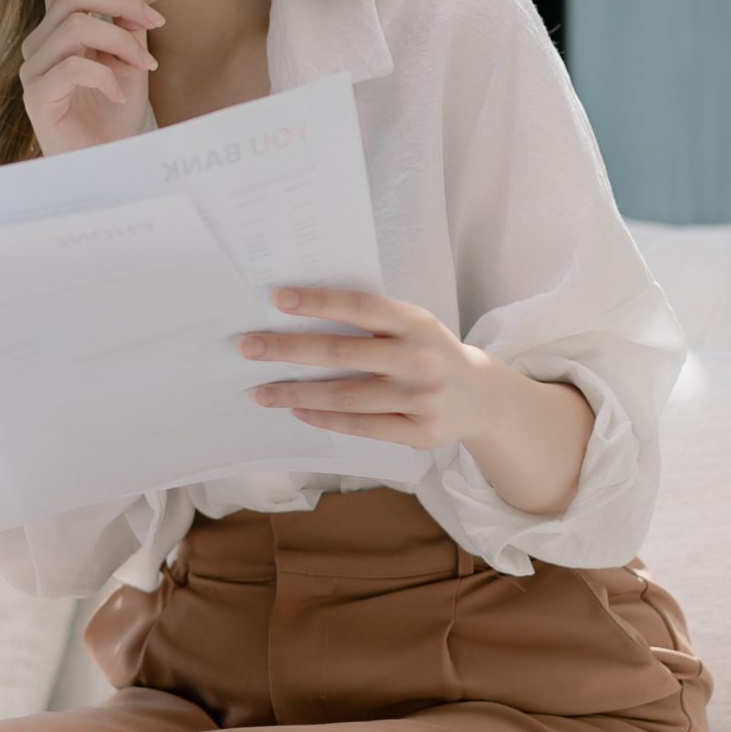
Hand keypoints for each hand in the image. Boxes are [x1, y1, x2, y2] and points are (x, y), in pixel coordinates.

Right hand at [21, 0, 164, 155]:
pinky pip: (74, 65)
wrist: (108, 163)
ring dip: (122, 42)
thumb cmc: (117, 114)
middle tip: (155, 25)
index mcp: (56, 30)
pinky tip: (120, 92)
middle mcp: (39, 45)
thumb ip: (128, 22)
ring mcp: (34, 70)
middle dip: (122, 2)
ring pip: (77, 26)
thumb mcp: (132, 59)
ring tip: (143, 67)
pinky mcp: (37, 97)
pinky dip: (106, 75)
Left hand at [235, 287, 498, 449]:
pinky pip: (361, 426)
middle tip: (247, 347)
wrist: (483, 398)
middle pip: (342, 354)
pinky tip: (296, 411)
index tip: (278, 299)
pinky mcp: (420, 432)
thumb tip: (299, 315)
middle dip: (288, 350)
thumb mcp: (413, 326)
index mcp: (416, 322)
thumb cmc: (429, 352)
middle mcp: (420, 358)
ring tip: (259, 391)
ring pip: (345, 396)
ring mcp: (421, 398)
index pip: (361, 307)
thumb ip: (371, 321)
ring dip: (295, 393)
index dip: (320, 302)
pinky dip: (325, 419)